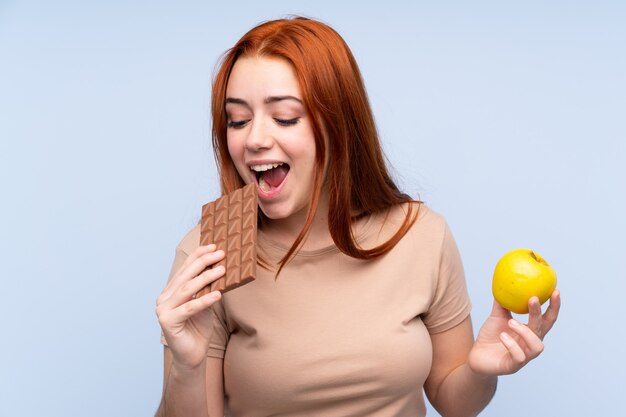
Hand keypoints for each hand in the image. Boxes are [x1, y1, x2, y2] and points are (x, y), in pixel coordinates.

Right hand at [156, 244, 225, 371]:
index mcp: (170, 291)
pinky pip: (189, 308)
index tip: (213, 246)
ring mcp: (163, 310)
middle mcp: (164, 298)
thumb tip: (221, 267)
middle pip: (185, 276)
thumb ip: (207, 288)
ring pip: (187, 289)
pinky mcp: (168, 322)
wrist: (192, 356)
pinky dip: (204, 300)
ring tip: (222, 270)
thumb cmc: (199, 328)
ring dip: (206, 278)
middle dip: (204, 262)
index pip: (184, 269)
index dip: (198, 256)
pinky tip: (218, 294)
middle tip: (220, 254)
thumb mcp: (205, 303)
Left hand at [468, 290, 560, 375]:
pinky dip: (511, 345)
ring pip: (536, 346)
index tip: (556, 291)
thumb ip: (503, 302)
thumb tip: (505, 282)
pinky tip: (502, 336)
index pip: (547, 319)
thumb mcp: (497, 316)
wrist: (477, 356)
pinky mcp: (513, 366)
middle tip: (533, 298)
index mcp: (530, 331)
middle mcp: (530, 344)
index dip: (554, 307)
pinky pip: (519, 357)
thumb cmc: (491, 336)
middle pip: (543, 329)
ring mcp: (524, 356)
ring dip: (525, 332)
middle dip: (540, 313)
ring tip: (511, 322)